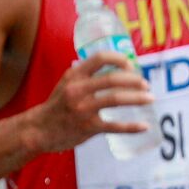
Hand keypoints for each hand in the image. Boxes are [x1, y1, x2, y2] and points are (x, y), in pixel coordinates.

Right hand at [31, 52, 154, 151]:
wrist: (38, 130)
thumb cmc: (59, 105)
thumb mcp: (67, 83)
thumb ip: (88, 74)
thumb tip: (120, 67)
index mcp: (74, 75)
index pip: (100, 58)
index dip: (120, 59)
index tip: (131, 66)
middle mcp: (77, 90)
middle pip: (112, 79)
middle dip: (134, 80)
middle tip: (146, 84)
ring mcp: (82, 109)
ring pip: (116, 100)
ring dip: (138, 98)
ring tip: (150, 99)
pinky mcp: (87, 127)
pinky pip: (115, 126)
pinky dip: (132, 127)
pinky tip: (145, 126)